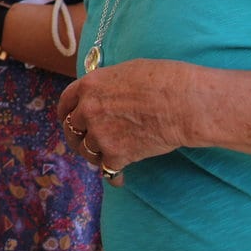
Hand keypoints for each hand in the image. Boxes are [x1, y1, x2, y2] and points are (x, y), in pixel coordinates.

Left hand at [57, 59, 195, 186]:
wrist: (185, 102)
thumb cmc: (164, 80)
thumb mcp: (125, 71)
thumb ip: (107, 85)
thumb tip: (106, 92)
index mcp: (89, 86)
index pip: (66, 102)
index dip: (66, 113)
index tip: (67, 119)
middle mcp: (88, 110)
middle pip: (72, 128)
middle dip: (77, 136)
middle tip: (83, 142)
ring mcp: (100, 133)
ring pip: (87, 150)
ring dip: (94, 155)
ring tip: (103, 158)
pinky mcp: (116, 154)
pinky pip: (107, 170)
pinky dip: (113, 176)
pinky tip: (118, 179)